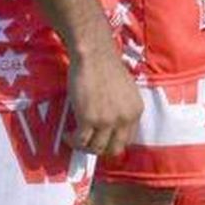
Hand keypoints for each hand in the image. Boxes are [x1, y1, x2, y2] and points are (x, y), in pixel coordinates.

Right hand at [67, 42, 142, 156]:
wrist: (94, 55)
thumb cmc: (107, 68)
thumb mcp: (126, 92)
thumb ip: (123, 109)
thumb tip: (112, 127)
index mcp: (136, 111)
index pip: (127, 140)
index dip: (112, 143)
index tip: (100, 140)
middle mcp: (125, 119)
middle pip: (114, 149)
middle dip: (99, 149)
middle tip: (87, 143)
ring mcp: (107, 121)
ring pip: (96, 148)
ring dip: (83, 146)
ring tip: (75, 138)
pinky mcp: (89, 120)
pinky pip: (80, 141)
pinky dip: (72, 141)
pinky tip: (67, 134)